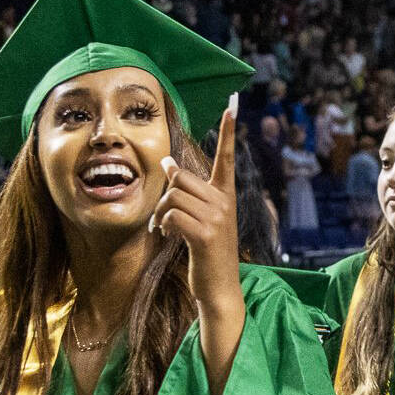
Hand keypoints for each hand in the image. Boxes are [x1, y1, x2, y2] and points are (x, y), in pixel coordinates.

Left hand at [153, 96, 240, 304]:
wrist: (219, 288)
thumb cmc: (207, 253)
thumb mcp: (200, 219)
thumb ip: (187, 192)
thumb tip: (168, 162)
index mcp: (226, 196)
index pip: (226, 158)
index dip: (228, 132)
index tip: (233, 106)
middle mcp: (224, 203)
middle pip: (181, 179)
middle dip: (165, 196)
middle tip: (164, 217)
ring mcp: (217, 218)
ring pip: (172, 197)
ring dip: (161, 214)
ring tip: (166, 228)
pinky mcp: (205, 234)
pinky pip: (171, 216)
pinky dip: (164, 226)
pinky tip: (169, 237)